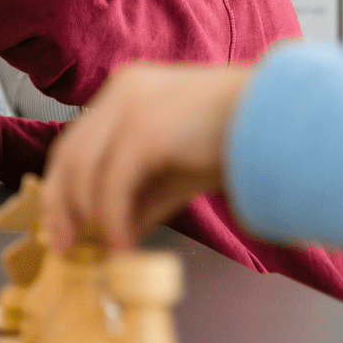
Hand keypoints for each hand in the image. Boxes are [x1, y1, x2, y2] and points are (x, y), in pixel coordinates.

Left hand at [42, 63, 251, 253]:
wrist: (280, 119)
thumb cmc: (238, 140)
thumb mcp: (177, 173)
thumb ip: (141, 197)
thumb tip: (113, 234)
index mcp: (125, 92)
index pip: (76, 143)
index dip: (64, 188)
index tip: (63, 226)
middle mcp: (121, 92)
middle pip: (69, 155)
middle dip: (62, 206)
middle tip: (64, 247)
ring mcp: (130, 106)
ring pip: (85, 171)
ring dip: (88, 218)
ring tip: (103, 250)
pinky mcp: (145, 128)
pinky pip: (112, 184)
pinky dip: (112, 219)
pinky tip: (124, 245)